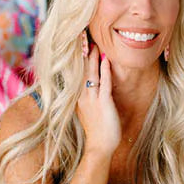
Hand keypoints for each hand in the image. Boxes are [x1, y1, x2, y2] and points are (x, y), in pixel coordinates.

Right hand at [76, 32, 120, 155]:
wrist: (99, 147)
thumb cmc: (97, 131)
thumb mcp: (89, 112)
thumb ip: (89, 98)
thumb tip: (91, 86)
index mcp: (78, 98)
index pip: (77, 74)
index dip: (77, 59)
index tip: (77, 44)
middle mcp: (82, 97)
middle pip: (81, 70)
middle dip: (82, 54)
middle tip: (81, 36)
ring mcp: (92, 100)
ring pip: (91, 74)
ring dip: (92, 58)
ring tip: (93, 43)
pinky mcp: (103, 104)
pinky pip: (104, 84)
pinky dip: (105, 71)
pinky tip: (106, 60)